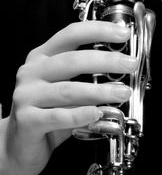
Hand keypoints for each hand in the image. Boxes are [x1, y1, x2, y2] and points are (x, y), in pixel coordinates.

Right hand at [1, 21, 136, 174]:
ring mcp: (26, 95)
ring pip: (68, 90)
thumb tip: (122, 66)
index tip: (122, 34)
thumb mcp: (66, 86)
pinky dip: (80, 114)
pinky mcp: (27, 120)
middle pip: (72, 60)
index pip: (71, 34)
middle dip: (106, 60)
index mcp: (42, 57)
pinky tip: (98, 113)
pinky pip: (58, 116)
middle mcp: (32, 72)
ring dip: (99, 91)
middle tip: (129, 64)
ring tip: (122, 92)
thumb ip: (86, 76)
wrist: (20, 143)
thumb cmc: (48, 111)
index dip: (98, 31)